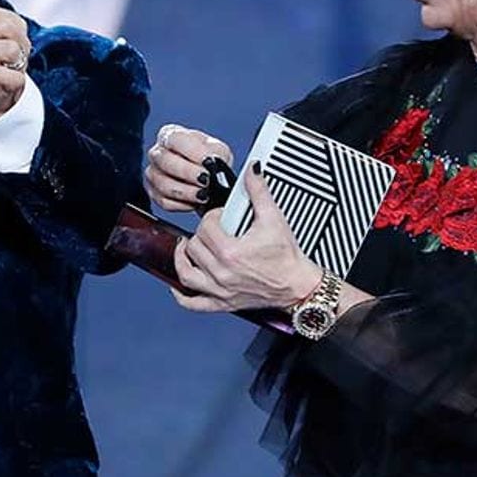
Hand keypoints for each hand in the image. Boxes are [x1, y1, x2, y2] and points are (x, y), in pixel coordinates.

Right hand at [145, 125, 233, 212]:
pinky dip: (181, 204)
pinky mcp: (154, 194)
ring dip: (186, 192)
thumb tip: (213, 164)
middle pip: (165, 161)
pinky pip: (164, 201)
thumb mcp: (219, 150)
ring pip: (163, 184)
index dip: (192, 151)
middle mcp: (158, 152)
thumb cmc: (209, 161)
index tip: (208, 162)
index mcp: (171, 134)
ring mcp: (153, 173)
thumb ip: (216, 154)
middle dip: (188, 173)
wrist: (208, 180)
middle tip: (206, 180)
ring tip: (203, 194)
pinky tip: (194, 202)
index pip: (175, 139)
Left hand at [171, 164, 320, 312]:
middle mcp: (222, 273)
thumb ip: (259, 192)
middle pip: (194, 248)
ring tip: (186, 247)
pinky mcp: (223, 303)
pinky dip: (182, 296)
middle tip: (212, 230)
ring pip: (186, 274)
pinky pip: (194, 304)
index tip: (221, 217)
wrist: (298, 285)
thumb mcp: (274, 219)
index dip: (212, 217)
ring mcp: (221, 290)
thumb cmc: (287, 257)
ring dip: (182, 259)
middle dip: (201, 234)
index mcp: (231, 252)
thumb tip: (252, 171)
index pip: (205, 228)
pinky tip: (178, 286)